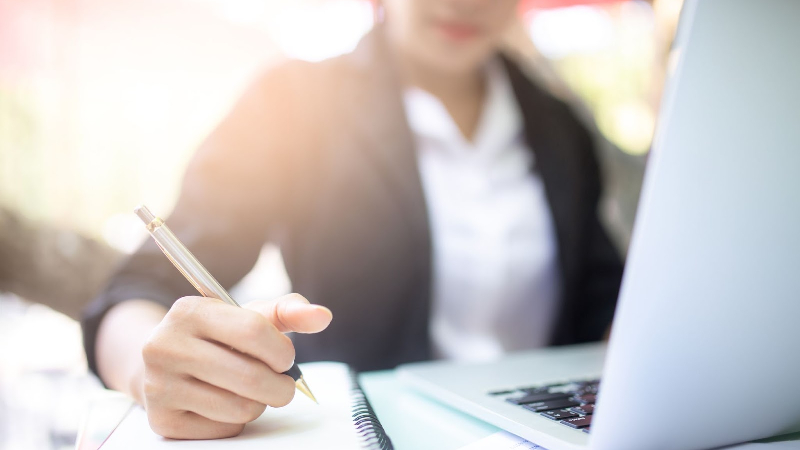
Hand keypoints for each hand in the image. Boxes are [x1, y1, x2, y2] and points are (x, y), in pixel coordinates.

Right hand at [139, 293, 331, 438]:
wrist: (167, 364)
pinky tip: (226, 403)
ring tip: (252, 391)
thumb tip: (322, 316)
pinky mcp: (162, 420)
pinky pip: (224, 429)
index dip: (281, 350)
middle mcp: (164, 346)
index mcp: (189, 311)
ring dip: (260, 403)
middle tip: (283, 384)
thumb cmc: (218, 337)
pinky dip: (237, 421)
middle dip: (281, 385)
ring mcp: (159, 385)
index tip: (285, 358)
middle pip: (250, 376)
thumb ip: (287, 311)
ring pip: (240, 408)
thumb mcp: (248, 316)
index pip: (253, 331)